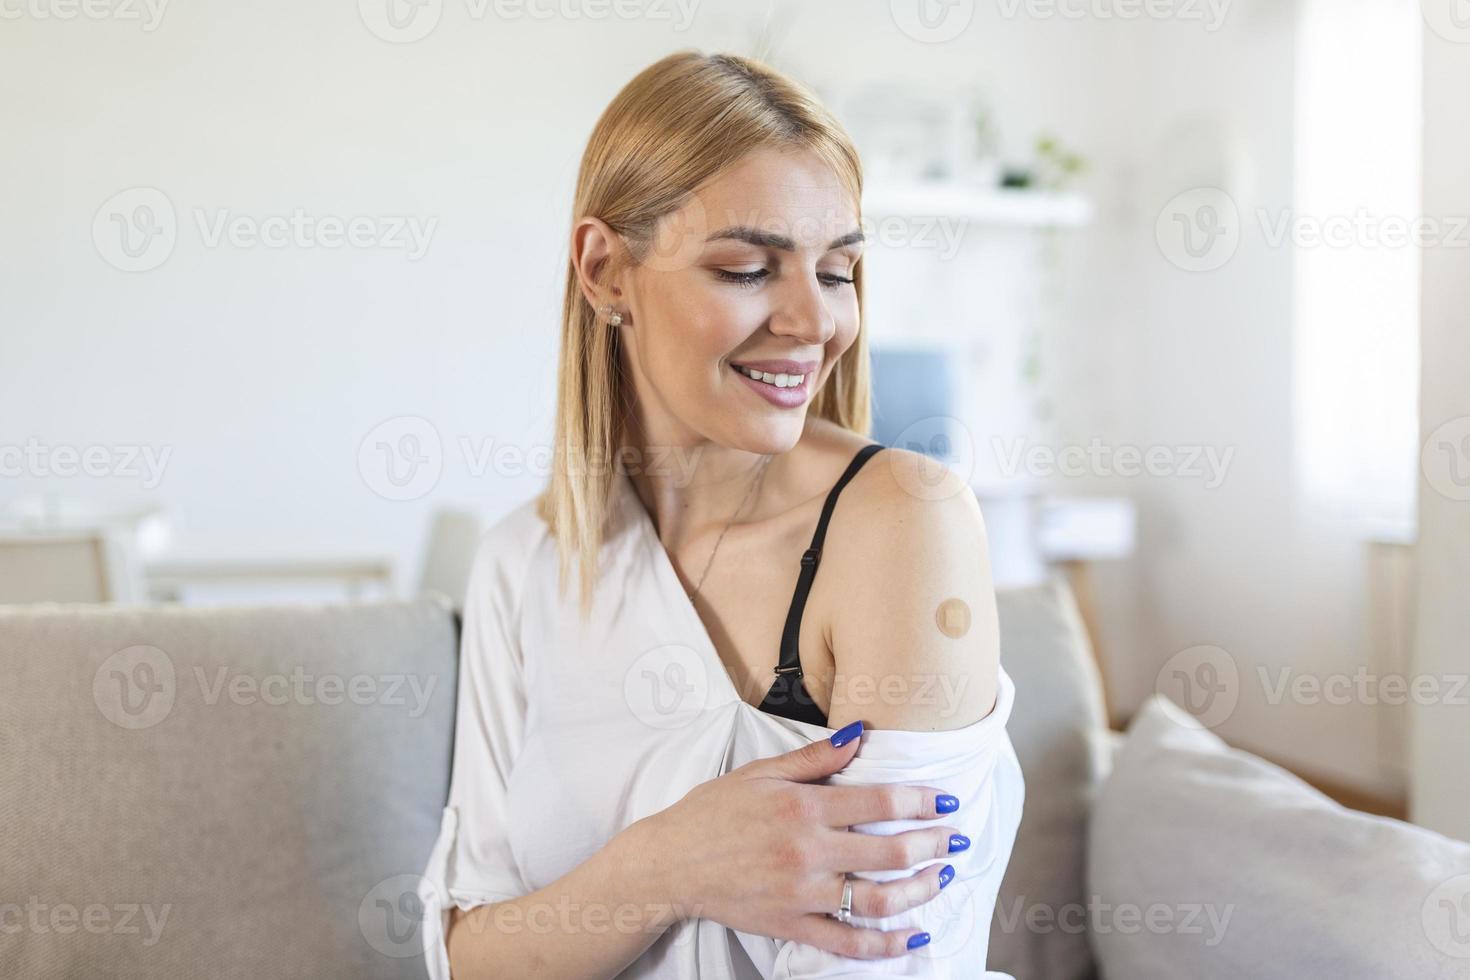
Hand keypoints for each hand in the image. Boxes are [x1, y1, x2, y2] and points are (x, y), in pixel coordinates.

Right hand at [625, 722, 964, 958]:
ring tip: (941, 878)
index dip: (921, 801)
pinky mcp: (791, 925)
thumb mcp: (760, 772)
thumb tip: (859, 733)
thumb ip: (815, 757)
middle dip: (933, 845)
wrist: (671, 862)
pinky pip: (847, 941)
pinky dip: (885, 944)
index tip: (947, 800)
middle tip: (956, 839)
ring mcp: (801, 892)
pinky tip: (912, 937)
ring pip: (877, 899)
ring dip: (920, 891)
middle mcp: (808, 850)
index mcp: (803, 806)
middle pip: (889, 852)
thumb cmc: (713, 812)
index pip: (879, 802)